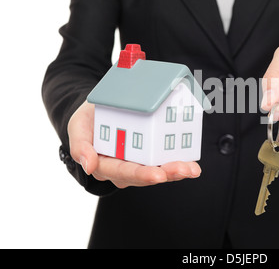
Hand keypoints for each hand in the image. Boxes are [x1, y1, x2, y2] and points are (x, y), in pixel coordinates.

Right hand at [67, 101, 201, 188]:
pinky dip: (178, 161)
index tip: (158, 174)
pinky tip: (192, 162)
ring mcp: (138, 163)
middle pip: (146, 175)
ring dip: (176, 171)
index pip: (123, 172)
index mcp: (103, 164)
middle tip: (185, 170)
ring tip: (192, 169)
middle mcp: (123, 168)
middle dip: (167, 173)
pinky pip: (164, 161)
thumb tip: (89, 166)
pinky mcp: (149, 156)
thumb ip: (80, 146)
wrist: (97, 111)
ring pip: (158, 170)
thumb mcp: (78, 126)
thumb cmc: (88, 120)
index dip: (141, 174)